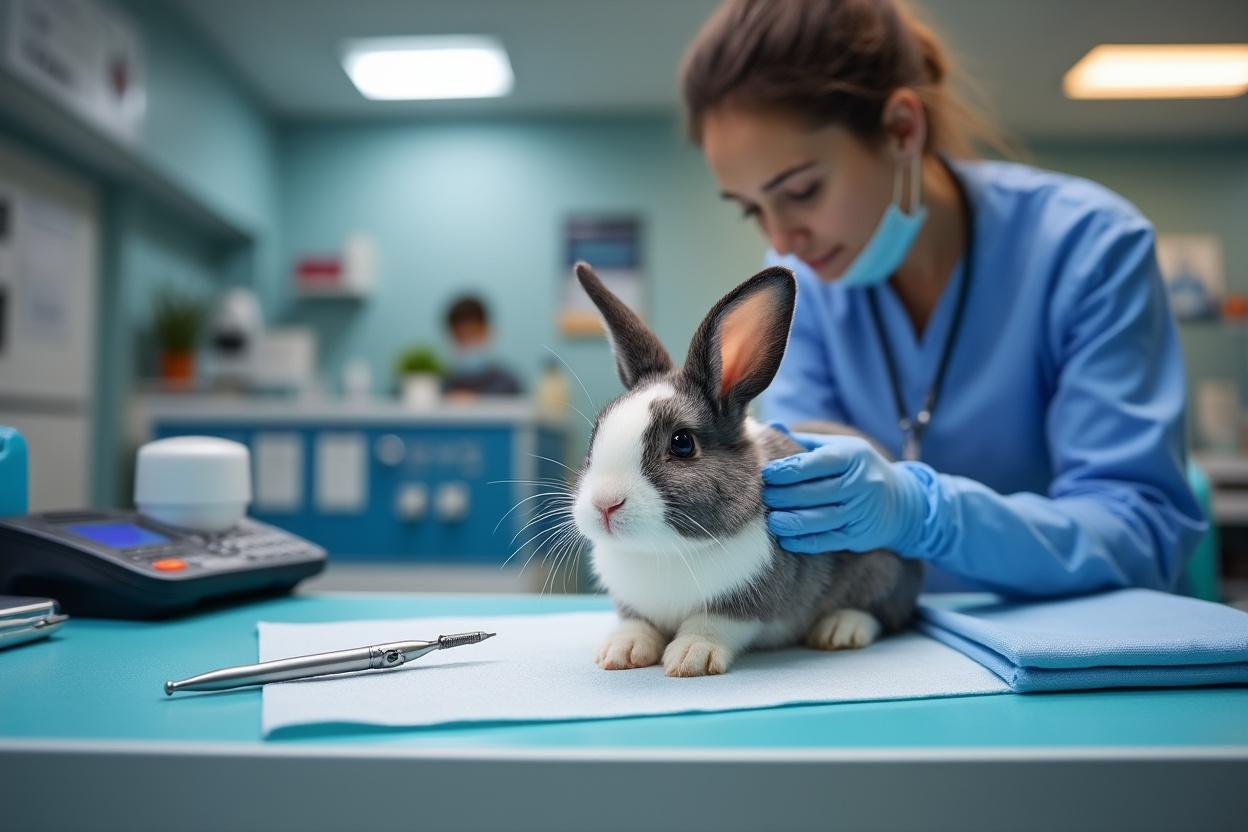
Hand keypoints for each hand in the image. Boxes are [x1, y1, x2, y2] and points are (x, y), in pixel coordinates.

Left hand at [762, 432, 927, 554]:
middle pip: (815, 492)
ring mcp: (861, 511)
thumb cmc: (858, 469)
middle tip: (762, 497)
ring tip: (770, 520)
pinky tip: (786, 538)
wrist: (902, 502)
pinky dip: (803, 541)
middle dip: (784, 496)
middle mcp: (861, 483)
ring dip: (790, 521)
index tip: (766, 474)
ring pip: (820, 519)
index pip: (816, 462)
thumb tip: (772, 426)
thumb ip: (804, 441)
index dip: (787, 470)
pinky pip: (827, 540)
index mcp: (854, 456)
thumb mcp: (839, 448)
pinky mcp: (859, 535)